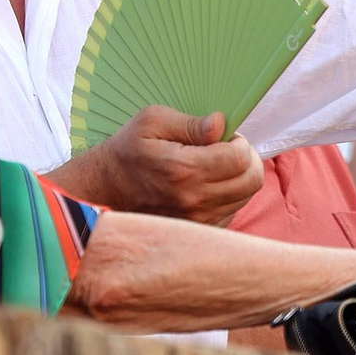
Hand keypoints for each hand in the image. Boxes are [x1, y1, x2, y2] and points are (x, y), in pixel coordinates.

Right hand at [44, 107, 263, 225]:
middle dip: (246, 160)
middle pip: (251, 181)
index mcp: (184, 170)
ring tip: (213, 167)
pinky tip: (206, 186)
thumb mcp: (152, 122)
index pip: (240, 158)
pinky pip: (232, 213)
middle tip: (227, 150)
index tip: (224, 137)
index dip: (239, 142)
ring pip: (245, 197)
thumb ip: (191, 123)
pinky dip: (228, 197)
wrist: (104, 191)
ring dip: (238, 179)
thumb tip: (220, 125)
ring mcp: (197, 221)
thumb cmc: (128, 152)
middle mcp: (194, 201)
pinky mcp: (197, 232)